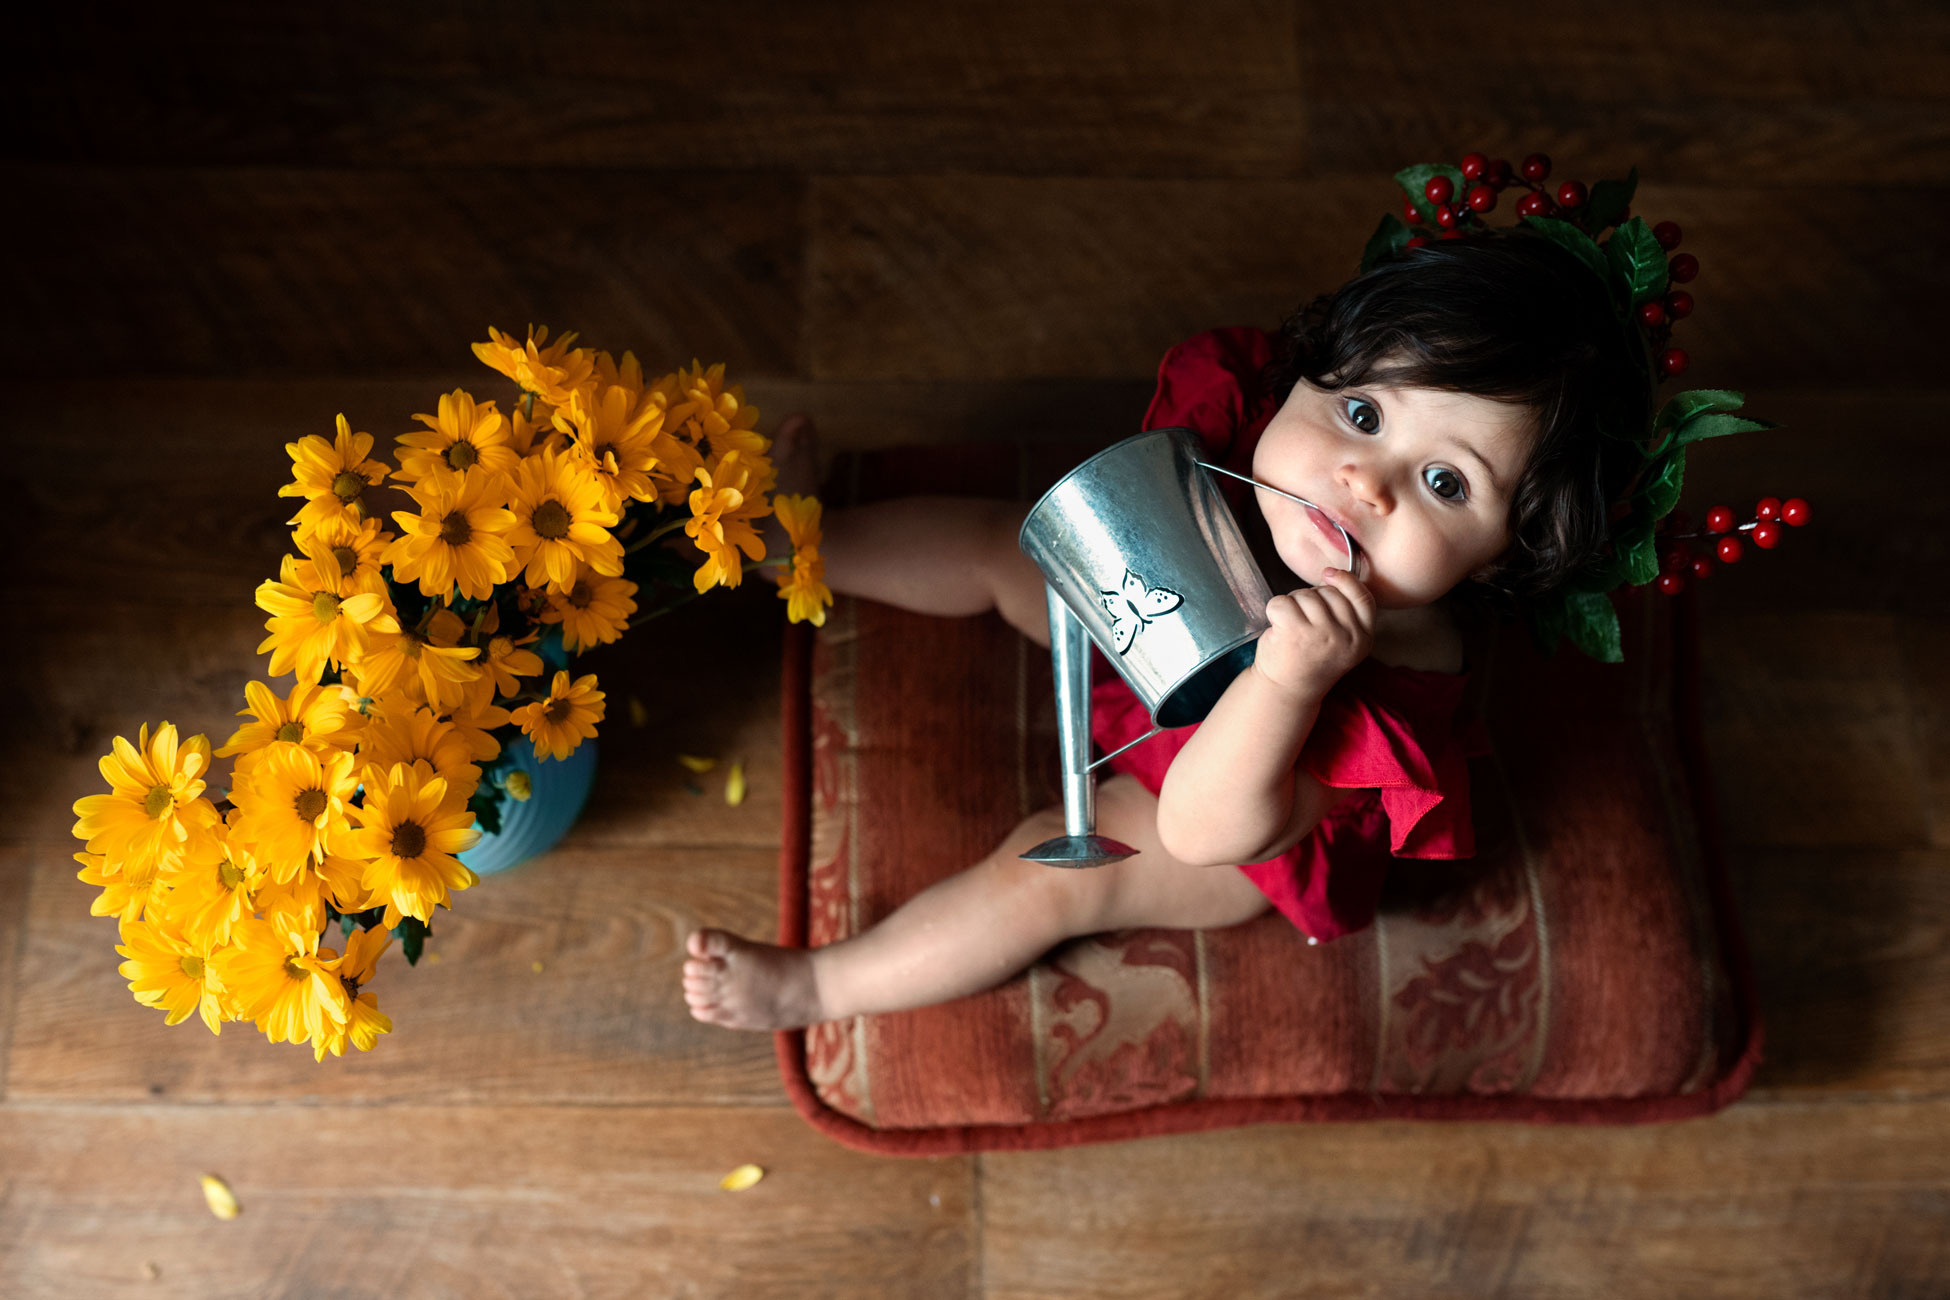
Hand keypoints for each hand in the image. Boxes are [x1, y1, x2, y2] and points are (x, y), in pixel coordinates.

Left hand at [1251, 568, 1376, 698]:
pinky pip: (1282, 602)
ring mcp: (1322, 634)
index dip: (1346, 581)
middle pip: (1328, 592)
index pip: (1363, 598)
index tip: (1328, 575)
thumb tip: (1332, 574)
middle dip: (1310, 598)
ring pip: (1304, 595)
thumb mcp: (1342, 641)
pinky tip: (1276, 626)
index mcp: (1363, 638)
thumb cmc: (1311, 660)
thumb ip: (1345, 614)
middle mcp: (1346, 636)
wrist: (1287, 691)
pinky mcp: (1296, 631)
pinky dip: (1274, 609)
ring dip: (1292, 605)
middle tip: (1302, 622)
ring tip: (1290, 628)